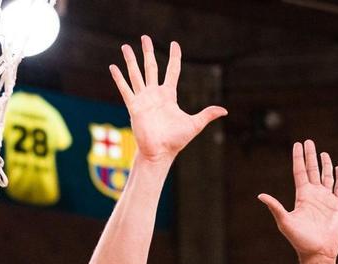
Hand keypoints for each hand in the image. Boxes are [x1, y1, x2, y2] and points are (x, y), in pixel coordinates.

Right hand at [110, 36, 225, 164]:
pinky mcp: (134, 107)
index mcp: (168, 95)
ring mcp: (143, 99)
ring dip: (130, 60)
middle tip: (144, 37)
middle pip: (150, 67)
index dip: (174, 57)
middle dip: (147, 52)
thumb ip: (207, 114)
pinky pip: (125, 89)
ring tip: (125, 46)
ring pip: (136, 74)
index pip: (172, 70)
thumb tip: (224, 110)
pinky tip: (113, 67)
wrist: (159, 153)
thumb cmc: (175, 141)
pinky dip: (118, 78)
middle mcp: (154, 94)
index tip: (174, 44)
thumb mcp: (194, 124)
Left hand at [258, 140, 337, 262]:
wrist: (318, 252)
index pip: (300, 172)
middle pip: (312, 170)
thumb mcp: (285, 222)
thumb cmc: (300, 239)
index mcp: (302, 196)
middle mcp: (314, 195)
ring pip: (326, 177)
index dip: (298, 158)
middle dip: (311, 156)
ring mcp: (326, 199)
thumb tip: (260, 195)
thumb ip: (275, 207)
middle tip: (309, 141)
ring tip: (323, 153)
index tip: (297, 144)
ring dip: (325, 165)